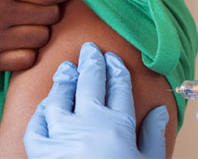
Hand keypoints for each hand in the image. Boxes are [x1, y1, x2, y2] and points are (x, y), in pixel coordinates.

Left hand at [24, 42, 167, 157]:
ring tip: (67, 69)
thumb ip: (153, 136)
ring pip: (60, 98)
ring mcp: (62, 136)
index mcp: (119, 125)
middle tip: (89, 49)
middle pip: (90, 83)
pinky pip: (37, 125)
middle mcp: (89, 123)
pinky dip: (41, 112)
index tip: (113, 58)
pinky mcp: (41, 153)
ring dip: (64, 80)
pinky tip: (47, 105)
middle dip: (91, 62)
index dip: (116, 69)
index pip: (118, 86)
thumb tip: (160, 110)